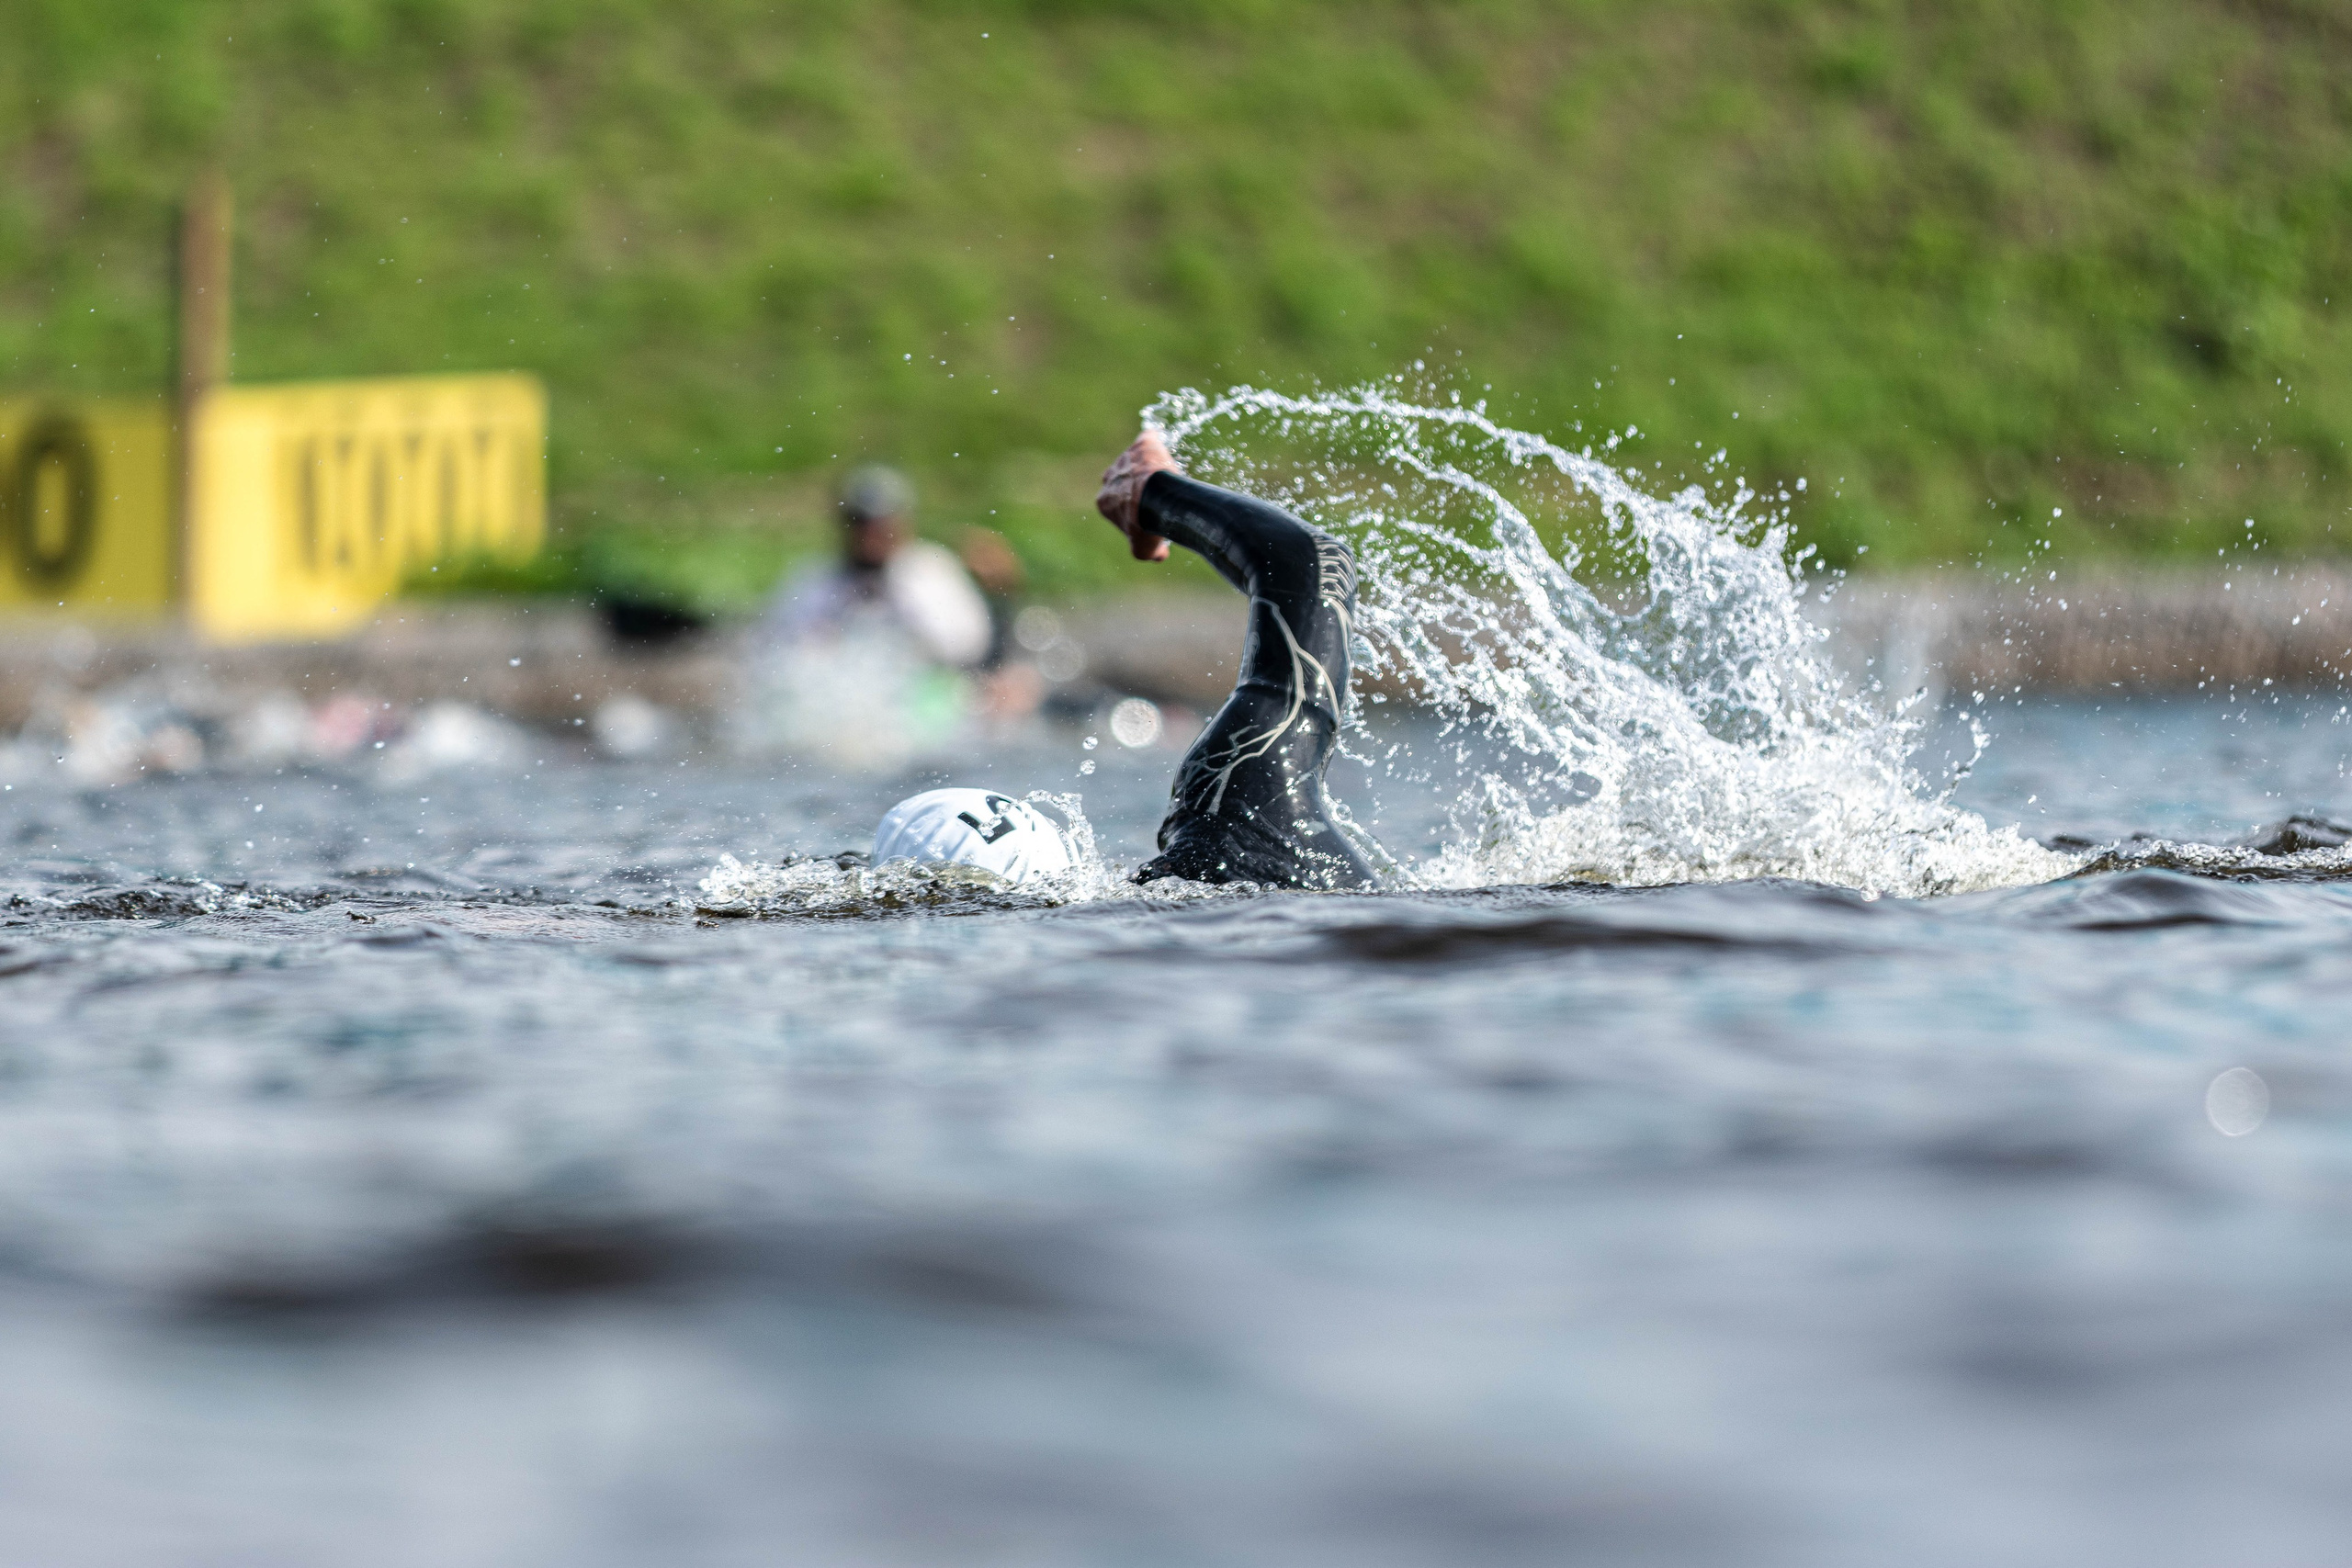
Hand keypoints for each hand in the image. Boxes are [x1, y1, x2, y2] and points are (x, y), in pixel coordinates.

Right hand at [1095, 430, 1179, 561]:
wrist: (1156, 500)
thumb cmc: (1145, 525)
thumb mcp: (1142, 549)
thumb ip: (1146, 553)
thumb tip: (1159, 556)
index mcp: (1104, 501)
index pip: (1116, 503)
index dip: (1132, 508)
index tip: (1147, 512)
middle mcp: (1109, 477)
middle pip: (1122, 479)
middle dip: (1136, 485)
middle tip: (1155, 495)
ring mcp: (1125, 459)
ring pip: (1136, 460)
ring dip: (1147, 466)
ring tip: (1166, 476)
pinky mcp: (1141, 445)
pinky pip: (1147, 438)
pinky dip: (1154, 441)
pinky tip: (1164, 447)